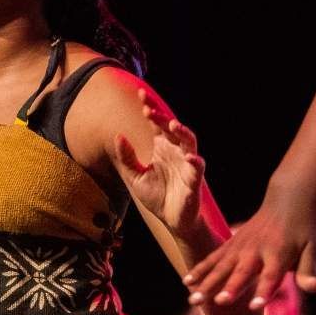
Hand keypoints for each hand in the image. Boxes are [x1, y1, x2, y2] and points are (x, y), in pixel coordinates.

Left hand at [113, 89, 204, 236]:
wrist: (172, 220)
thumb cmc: (156, 196)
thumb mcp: (134, 176)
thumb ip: (127, 158)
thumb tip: (118, 135)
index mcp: (162, 147)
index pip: (157, 123)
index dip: (151, 109)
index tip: (140, 95)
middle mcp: (176, 151)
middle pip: (171, 128)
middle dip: (161, 116)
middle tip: (148, 108)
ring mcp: (187, 163)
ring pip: (189, 142)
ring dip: (182, 132)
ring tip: (172, 124)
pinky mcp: (195, 179)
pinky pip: (198, 167)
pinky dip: (195, 161)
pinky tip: (189, 157)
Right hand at [183, 182, 315, 307]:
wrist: (289, 199)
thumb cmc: (305, 229)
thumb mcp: (314, 249)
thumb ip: (309, 271)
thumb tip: (314, 288)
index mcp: (279, 254)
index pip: (271, 276)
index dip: (264, 291)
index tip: (255, 307)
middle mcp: (257, 251)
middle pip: (241, 273)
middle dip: (229, 289)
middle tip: (217, 303)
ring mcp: (240, 246)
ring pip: (220, 268)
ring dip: (206, 284)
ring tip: (192, 300)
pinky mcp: (231, 243)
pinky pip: (212, 258)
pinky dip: (200, 269)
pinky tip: (186, 282)